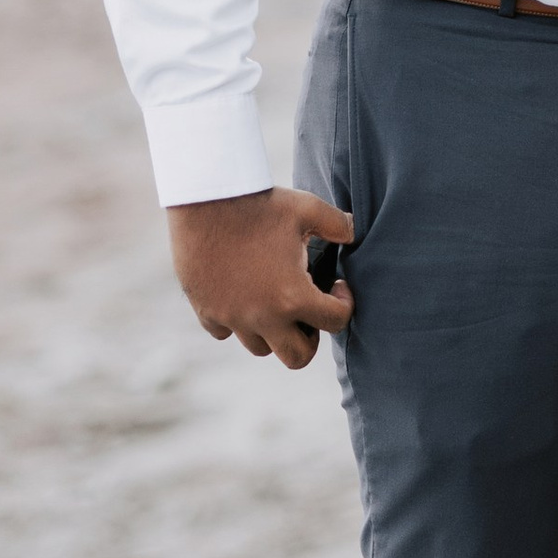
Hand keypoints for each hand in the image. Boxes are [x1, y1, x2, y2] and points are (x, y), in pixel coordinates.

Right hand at [167, 186, 354, 368]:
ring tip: (275, 302)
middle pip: (297, 358)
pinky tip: (241, 295)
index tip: (337, 286)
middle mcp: (264, 317)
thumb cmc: (258, 204)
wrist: (204, 199)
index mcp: (294, 296)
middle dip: (309, 339)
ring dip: (273, 331)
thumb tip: (353, 234)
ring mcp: (232, 317)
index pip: (336, 322)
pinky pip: (225, 331)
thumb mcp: (307, 208)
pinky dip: (235, 321)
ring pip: (260, 347)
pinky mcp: (206, 311)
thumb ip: (339, 225)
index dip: (344, 303)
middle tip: (308, 312)